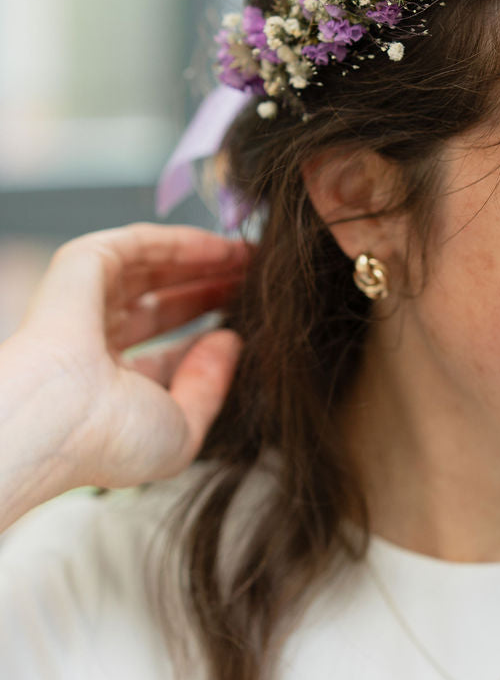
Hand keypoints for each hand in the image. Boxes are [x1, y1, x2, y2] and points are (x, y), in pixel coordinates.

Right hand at [0, 224, 249, 529]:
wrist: (59, 417)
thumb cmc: (113, 438)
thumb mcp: (180, 428)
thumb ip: (210, 386)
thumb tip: (231, 341)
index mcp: (111, 388)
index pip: (169, 353)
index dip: (210, 334)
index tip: (254, 323)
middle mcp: (95, 342)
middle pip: (165, 305)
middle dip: (213, 291)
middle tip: (260, 283)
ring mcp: (85, 302)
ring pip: (155, 270)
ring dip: (205, 262)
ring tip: (253, 258)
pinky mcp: (81, 265)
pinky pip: (141, 243)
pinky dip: (185, 241)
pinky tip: (226, 246)